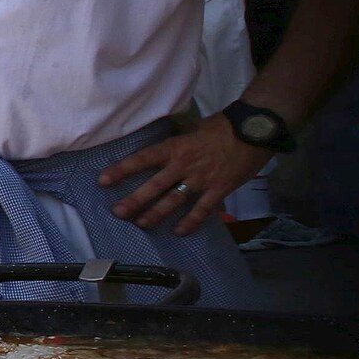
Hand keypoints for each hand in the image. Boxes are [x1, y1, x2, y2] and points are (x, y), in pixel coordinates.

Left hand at [100, 116, 271, 234]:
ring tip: (141, 224)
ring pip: (173, 201)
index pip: (142, 159)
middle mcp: (184, 165)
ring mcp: (201, 180)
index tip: (103, 180)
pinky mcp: (219, 190)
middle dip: (134, 201)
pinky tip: (179, 232)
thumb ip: (176, 144)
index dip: (122, 170)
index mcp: (175, 147)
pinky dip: (190, 222)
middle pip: (154, 186)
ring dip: (155, 214)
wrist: (255, 131)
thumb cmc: (222, 127)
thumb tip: (161, 152)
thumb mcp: (192, 130)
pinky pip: (202, 210)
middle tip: (118, 213)